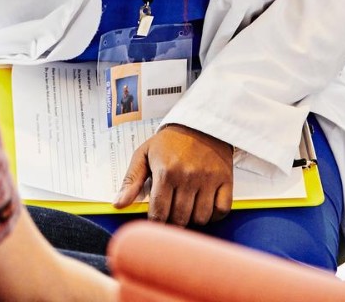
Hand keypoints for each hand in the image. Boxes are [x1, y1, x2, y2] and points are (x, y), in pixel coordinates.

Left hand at [114, 124, 232, 226]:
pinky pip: (222, 211)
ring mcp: (208, 179)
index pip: (159, 214)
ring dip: (193, 219)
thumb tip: (118, 204)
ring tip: (188, 208)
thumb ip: (131, 180)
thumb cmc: (169, 141)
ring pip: (200, 218)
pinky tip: (205, 206)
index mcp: (165, 171)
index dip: (156, 223)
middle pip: (180, 219)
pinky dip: (214, 215)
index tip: (157, 219)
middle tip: (172, 212)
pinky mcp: (225, 179)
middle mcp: (187, 176)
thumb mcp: (145, 153)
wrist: (200, 122)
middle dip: (173, 221)